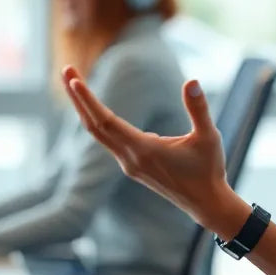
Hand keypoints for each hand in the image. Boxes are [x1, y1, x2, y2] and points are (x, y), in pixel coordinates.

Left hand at [61, 65, 250, 237]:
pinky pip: (108, 141)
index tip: (74, 80)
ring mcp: (129, 165)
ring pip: (99, 134)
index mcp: (144, 150)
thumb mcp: (209, 136)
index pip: (106, 121)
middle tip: (67, 70)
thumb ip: (199, 108)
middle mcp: (130, 159)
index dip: (88, 100)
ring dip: (85, 109)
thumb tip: (192, 81)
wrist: (205, 203)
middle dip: (78, 98)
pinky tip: (99, 109)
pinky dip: (98, 122)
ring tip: (76, 84)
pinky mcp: (133, 167)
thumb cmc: (209, 169)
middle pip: (94, 126)